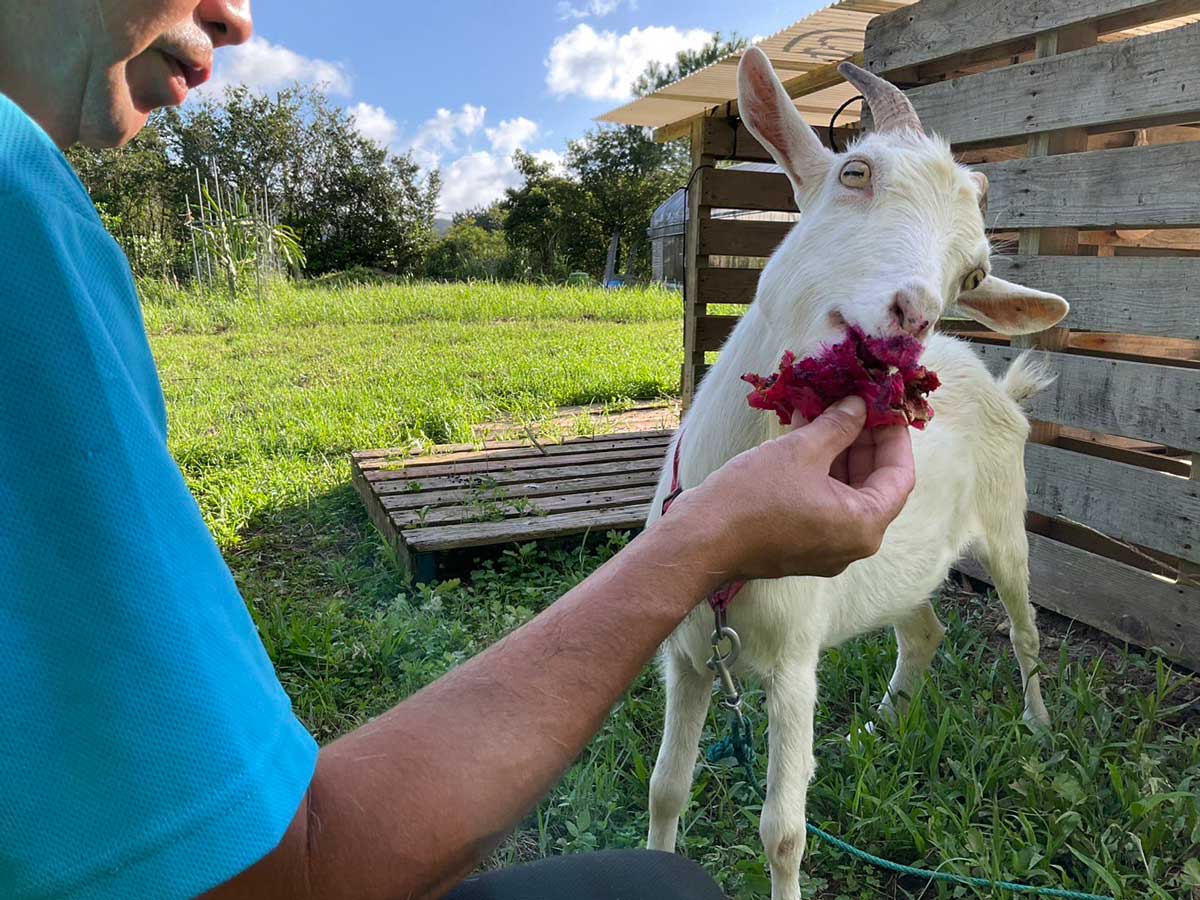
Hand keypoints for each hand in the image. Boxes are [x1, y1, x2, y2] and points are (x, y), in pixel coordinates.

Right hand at [670, 396, 914, 580]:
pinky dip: (818, 471)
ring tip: (825, 410)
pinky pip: (821, 503)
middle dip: (863, 440)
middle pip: (873, 484)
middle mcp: (852, 543)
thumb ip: (839, 426)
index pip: (899, 475)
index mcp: (864, 525)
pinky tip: (803, 434)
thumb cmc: (754, 497)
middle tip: (854, 402)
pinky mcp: (800, 545)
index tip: (884, 405)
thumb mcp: (802, 450)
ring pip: (844, 492)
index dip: (894, 435)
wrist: (701, 540)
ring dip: (837, 452)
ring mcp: (825, 547)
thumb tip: (859, 406)